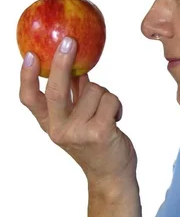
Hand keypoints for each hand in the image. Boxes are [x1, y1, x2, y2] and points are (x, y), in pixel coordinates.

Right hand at [19, 37, 137, 187]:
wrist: (112, 175)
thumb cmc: (96, 142)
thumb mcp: (77, 120)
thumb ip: (74, 96)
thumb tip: (78, 63)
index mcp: (50, 124)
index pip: (30, 100)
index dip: (27, 77)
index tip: (29, 55)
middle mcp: (59, 130)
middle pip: (57, 89)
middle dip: (63, 62)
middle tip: (70, 40)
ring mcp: (78, 132)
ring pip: (95, 90)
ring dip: (105, 96)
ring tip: (106, 114)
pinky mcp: (99, 132)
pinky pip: (110, 99)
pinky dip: (116, 105)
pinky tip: (116, 119)